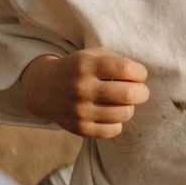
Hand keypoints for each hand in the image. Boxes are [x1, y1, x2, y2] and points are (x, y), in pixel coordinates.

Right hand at [22, 48, 150, 138]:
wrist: (44, 89)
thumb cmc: (77, 69)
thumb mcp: (91, 55)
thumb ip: (115, 61)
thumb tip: (141, 78)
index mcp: (86, 65)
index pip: (126, 69)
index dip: (140, 72)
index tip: (139, 74)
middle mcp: (82, 88)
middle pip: (129, 94)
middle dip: (142, 92)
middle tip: (138, 91)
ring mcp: (80, 111)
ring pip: (125, 113)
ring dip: (129, 107)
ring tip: (121, 102)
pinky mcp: (80, 129)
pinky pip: (114, 130)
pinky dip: (117, 122)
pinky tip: (110, 114)